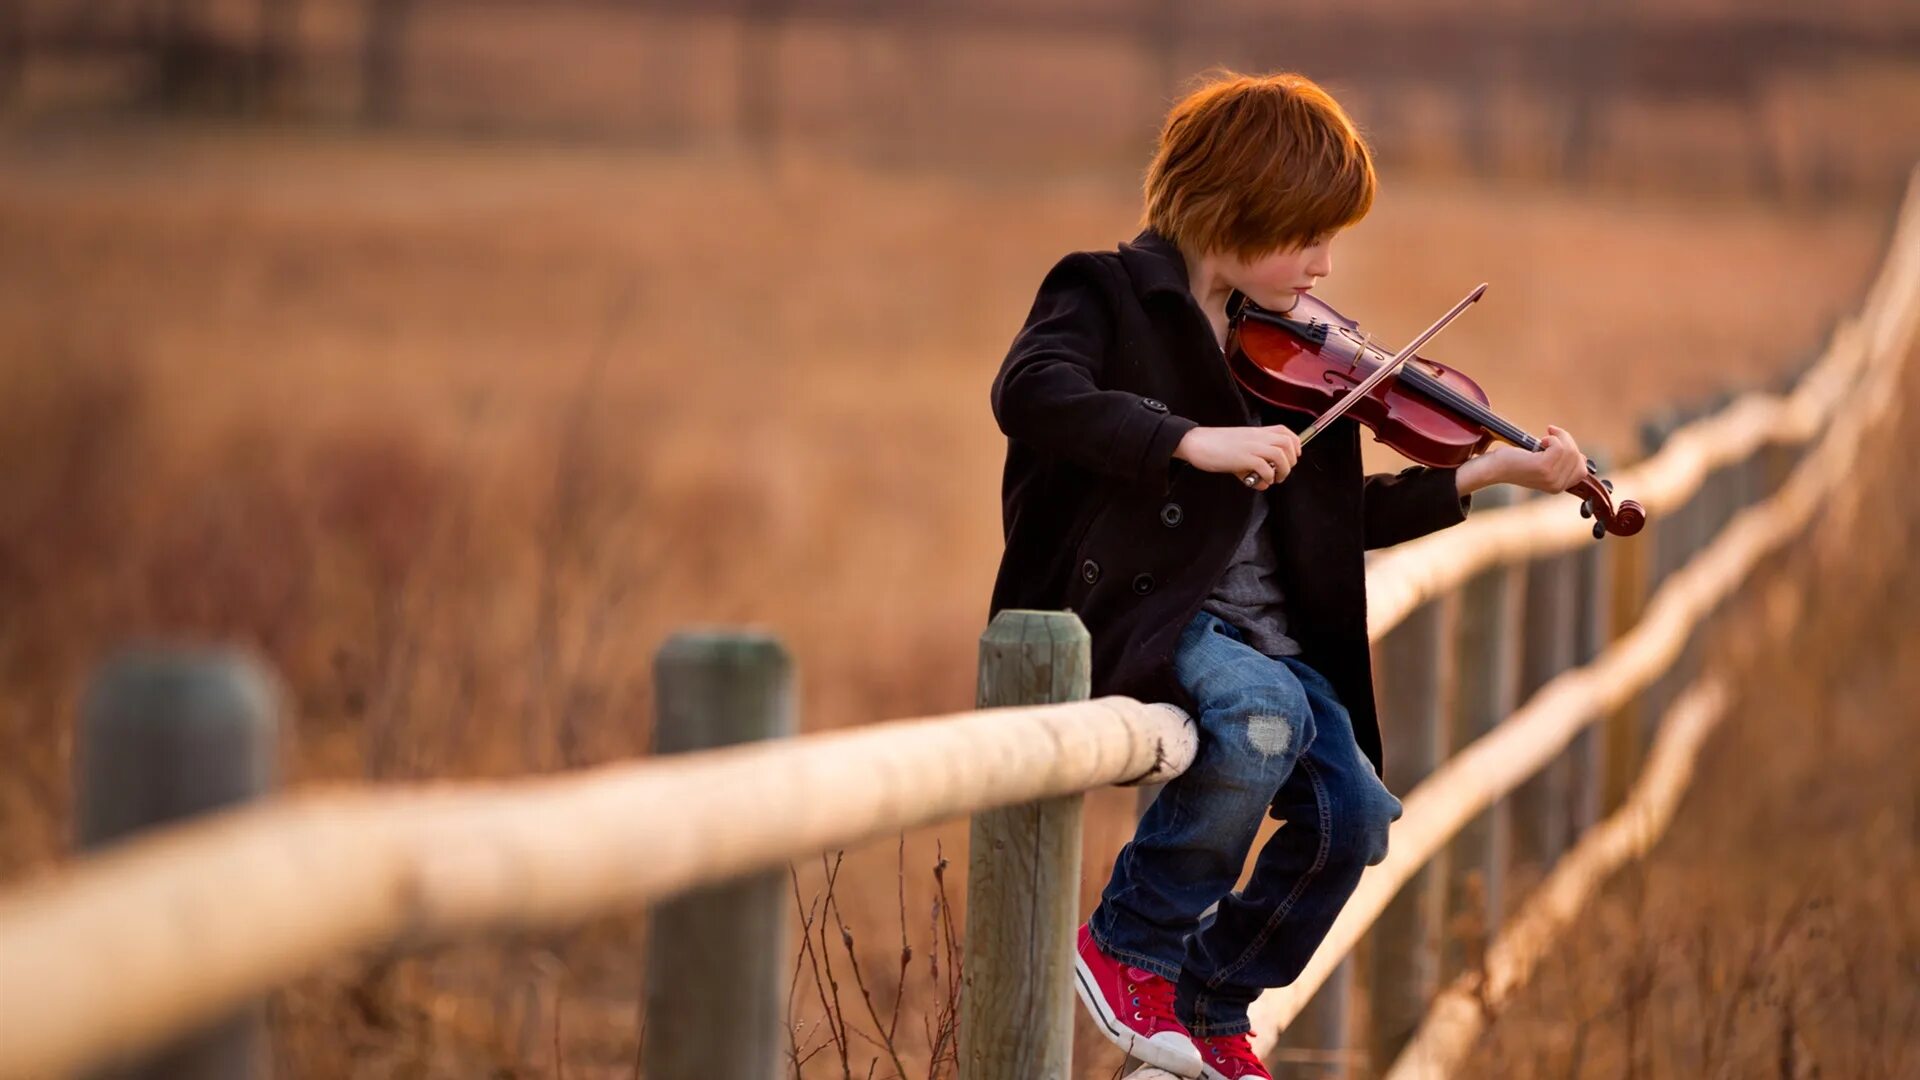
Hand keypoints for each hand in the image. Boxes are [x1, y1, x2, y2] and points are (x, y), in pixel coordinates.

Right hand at [1173, 425, 1300, 490]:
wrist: (1196, 442)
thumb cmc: (1214, 446)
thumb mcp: (1238, 451)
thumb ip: (1252, 465)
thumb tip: (1263, 482)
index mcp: (1256, 432)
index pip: (1284, 431)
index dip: (1295, 444)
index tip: (1293, 457)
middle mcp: (1256, 437)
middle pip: (1287, 443)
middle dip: (1291, 460)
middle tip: (1283, 471)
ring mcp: (1250, 447)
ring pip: (1280, 455)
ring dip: (1283, 470)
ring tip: (1274, 479)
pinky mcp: (1243, 458)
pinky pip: (1265, 467)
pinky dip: (1268, 477)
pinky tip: (1261, 481)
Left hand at [1469, 424, 1585, 493]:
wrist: (1494, 468)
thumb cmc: (1516, 462)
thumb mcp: (1544, 464)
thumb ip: (1562, 463)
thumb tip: (1583, 457)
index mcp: (1559, 488)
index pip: (1582, 469)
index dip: (1573, 452)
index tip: (1556, 443)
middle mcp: (1557, 486)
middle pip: (1577, 456)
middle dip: (1566, 441)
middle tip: (1548, 437)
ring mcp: (1551, 478)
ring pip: (1570, 450)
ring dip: (1558, 437)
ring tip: (1543, 439)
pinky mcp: (1543, 468)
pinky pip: (1560, 447)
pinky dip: (1552, 438)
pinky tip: (1539, 441)